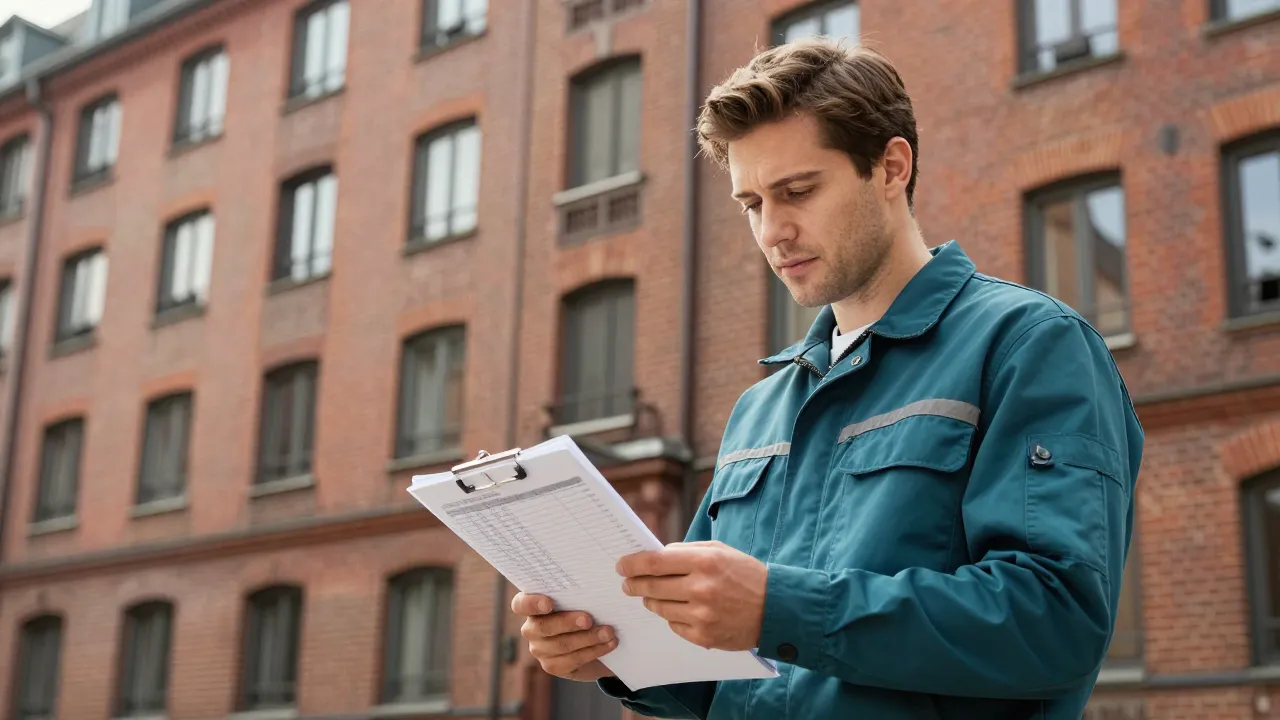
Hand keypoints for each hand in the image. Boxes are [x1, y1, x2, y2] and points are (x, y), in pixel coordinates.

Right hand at [512, 592, 617, 681]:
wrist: (593, 641)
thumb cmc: (583, 610)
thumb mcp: (579, 600)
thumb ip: (578, 594)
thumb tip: (597, 585)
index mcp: (533, 607)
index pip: (520, 604)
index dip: (531, 603)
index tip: (549, 603)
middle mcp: (531, 628)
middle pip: (543, 626)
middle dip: (568, 622)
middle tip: (588, 619)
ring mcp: (540, 649)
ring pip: (562, 645)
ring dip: (589, 638)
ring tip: (608, 632)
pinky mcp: (552, 666)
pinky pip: (573, 659)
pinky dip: (594, 650)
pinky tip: (609, 644)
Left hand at [617, 540, 767, 650]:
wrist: (776, 609)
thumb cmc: (746, 575)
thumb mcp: (720, 551)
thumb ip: (686, 550)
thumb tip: (656, 555)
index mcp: (704, 562)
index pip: (655, 562)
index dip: (633, 564)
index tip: (622, 566)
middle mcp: (701, 588)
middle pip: (651, 586)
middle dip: (633, 584)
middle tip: (627, 583)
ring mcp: (701, 615)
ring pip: (659, 607)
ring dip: (651, 600)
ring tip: (652, 595)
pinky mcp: (703, 636)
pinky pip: (673, 625)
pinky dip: (671, 617)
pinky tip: (679, 610)